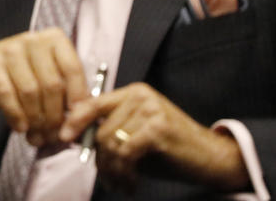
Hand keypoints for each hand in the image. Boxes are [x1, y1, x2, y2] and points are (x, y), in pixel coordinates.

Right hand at [0, 28, 88, 146]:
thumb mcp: (54, 77)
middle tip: (54, 135)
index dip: (78, 98)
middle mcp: (32, 40)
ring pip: (30, 91)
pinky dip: (15, 114)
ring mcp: (9, 49)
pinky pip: (6, 93)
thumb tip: (78, 122)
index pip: (72, 69)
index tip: (77, 119)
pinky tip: (21, 127)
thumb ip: (69, 95)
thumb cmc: (31, 74)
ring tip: (38, 135)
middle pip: (51, 84)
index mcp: (54, 39)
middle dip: (55, 116)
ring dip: (36, 119)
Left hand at [59, 83, 249, 192]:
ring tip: (119, 183)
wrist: (212, 158)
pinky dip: (123, 172)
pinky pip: (125, 153)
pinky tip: (130, 183)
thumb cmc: (171, 149)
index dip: (74, 121)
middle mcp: (140, 95)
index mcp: (133, 92)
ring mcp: (150, 110)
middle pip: (100, 128)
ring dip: (111, 169)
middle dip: (98, 158)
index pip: (93, 103)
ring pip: (111, 142)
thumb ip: (111, 131)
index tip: (62, 138)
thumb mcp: (137, 134)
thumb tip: (75, 138)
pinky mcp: (157, 128)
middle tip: (106, 178)